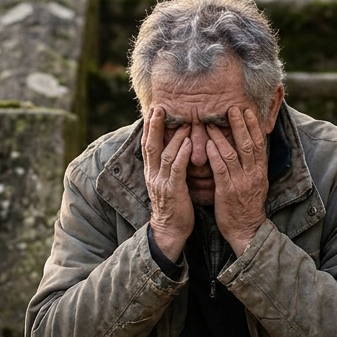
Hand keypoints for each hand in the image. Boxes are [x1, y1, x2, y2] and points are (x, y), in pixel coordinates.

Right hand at [142, 106, 192, 261]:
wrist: (170, 230)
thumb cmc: (173, 205)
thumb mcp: (167, 182)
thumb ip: (169, 165)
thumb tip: (175, 147)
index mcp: (151, 172)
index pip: (147, 144)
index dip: (149, 126)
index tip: (152, 109)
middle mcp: (153, 174)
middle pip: (150, 144)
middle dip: (154, 125)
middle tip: (159, 106)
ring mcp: (161, 182)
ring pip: (165, 154)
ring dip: (174, 136)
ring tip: (183, 121)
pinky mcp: (173, 190)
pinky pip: (176, 169)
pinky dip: (183, 154)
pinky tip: (189, 143)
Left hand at [206, 106, 267, 255]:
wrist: (247, 231)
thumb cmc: (248, 207)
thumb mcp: (256, 184)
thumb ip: (252, 166)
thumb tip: (248, 149)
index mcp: (260, 171)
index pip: (259, 143)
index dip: (254, 126)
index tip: (248, 111)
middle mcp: (253, 174)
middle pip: (248, 144)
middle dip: (240, 124)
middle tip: (232, 108)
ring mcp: (241, 182)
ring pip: (232, 153)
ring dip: (222, 136)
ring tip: (212, 122)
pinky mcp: (228, 191)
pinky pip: (221, 169)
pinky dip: (214, 155)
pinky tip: (207, 144)